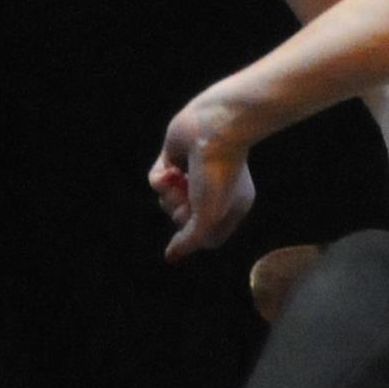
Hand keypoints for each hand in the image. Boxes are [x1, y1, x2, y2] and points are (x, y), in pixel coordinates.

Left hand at [147, 98, 260, 262]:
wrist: (215, 129)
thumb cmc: (219, 174)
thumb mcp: (207, 217)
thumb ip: (189, 241)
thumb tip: (171, 258)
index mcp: (231, 205)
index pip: (206, 237)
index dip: (196, 235)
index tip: (197, 225)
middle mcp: (214, 190)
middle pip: (183, 219)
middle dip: (179, 211)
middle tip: (189, 197)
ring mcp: (194, 173)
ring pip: (168, 200)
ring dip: (169, 195)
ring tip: (178, 181)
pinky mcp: (174, 157)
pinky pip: (157, 180)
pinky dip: (160, 178)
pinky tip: (171, 170)